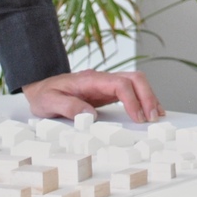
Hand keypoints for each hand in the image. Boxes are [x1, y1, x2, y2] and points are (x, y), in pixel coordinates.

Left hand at [22, 69, 164, 123]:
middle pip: (133, 78)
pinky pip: (130, 91)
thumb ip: (69, 107)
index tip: (138, 118)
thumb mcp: (50, 102)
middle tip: (153, 118)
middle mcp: (101, 79)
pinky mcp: (106, 92)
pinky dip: (142, 99)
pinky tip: (148, 111)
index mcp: (90, 80)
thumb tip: (91, 116)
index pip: (119, 84)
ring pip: (135, 82)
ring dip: (149, 97)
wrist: (39, 88)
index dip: (132, 100)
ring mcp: (105, 84)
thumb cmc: (44, 95)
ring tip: (157, 115)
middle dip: (148, 96)